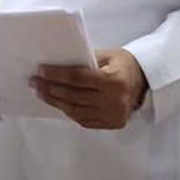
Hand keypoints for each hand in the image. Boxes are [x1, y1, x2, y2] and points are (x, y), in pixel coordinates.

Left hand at [32, 48, 148, 129]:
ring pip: (75, 110)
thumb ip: (83, 60)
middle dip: (50, 88)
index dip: (56, 75)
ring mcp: (113, 114)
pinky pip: (83, 119)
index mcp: (114, 80)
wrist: (145, 81)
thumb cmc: (123, 64)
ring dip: (55, 101)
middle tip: (34, 82)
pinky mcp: (112, 123)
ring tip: (41, 93)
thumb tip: (55, 63)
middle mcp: (114, 100)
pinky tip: (57, 103)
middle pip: (73, 95)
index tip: (40, 71)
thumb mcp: (106, 55)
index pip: (77, 78)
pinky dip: (68, 111)